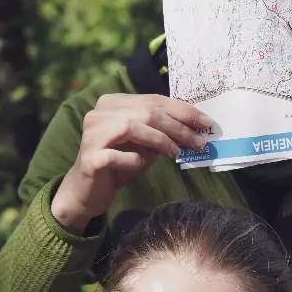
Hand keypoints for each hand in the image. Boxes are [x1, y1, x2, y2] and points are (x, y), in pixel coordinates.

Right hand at [51, 94, 210, 230]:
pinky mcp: (89, 157)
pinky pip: (119, 155)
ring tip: (177, 153)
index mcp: (113, 103)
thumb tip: (195, 128)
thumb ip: (161, 131)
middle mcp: (99, 113)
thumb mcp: (144, 144)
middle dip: (178, 127)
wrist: (86, 191)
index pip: (154, 100)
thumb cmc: (119, 164)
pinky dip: (134, 160)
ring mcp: (92, 133)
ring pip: (132, 127)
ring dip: (161, 140)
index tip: (205, 122)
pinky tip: (140, 164)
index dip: (182, 110)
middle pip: (147, 112)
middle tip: (198, 142)